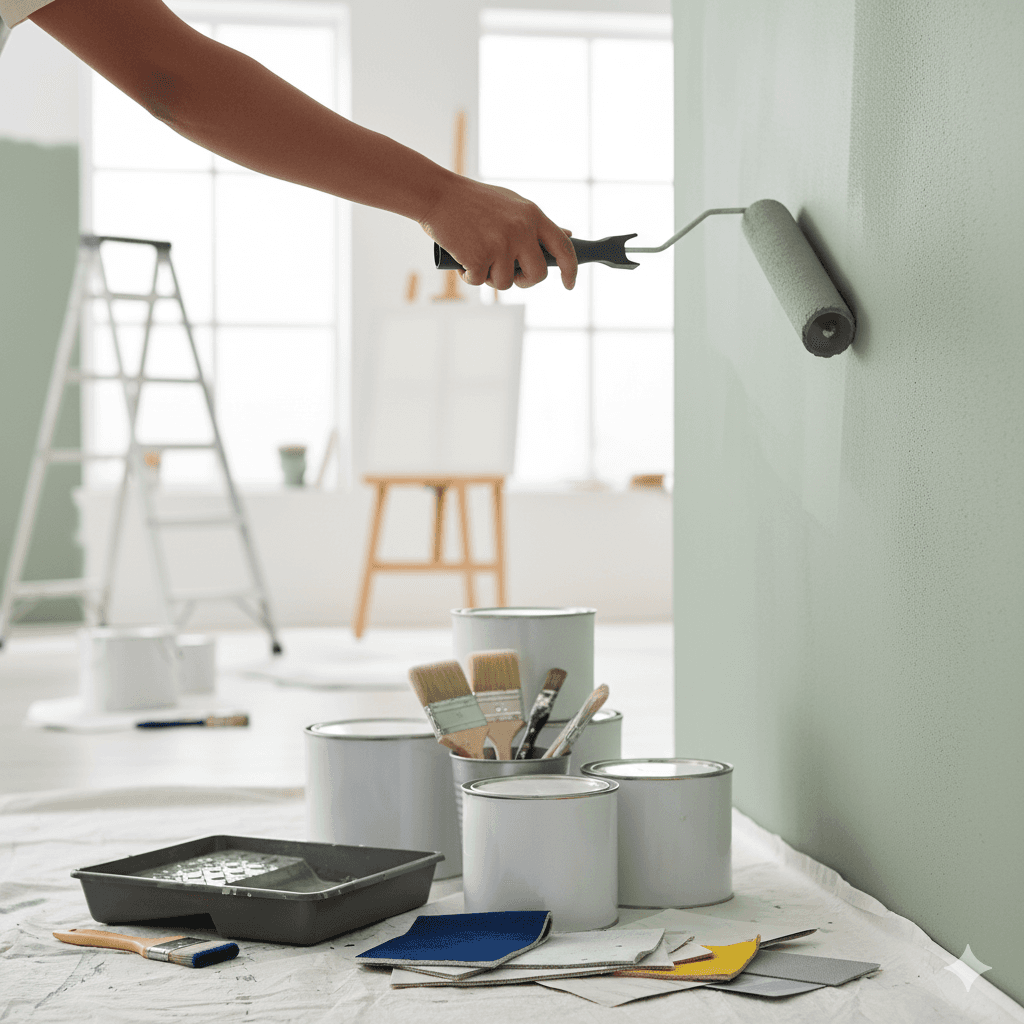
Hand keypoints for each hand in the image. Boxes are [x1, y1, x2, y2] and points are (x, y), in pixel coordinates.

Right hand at [420, 176, 576, 290]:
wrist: (437, 195)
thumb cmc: (474, 201)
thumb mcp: (513, 204)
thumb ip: (537, 223)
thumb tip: (567, 234)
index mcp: (532, 215)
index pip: (563, 247)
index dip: (570, 270)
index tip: (569, 284)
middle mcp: (521, 230)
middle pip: (538, 275)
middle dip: (524, 281)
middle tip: (510, 274)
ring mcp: (500, 244)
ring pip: (505, 283)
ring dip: (490, 277)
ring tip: (477, 256)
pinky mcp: (479, 257)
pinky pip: (479, 282)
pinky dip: (468, 276)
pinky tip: (462, 258)